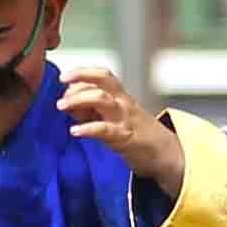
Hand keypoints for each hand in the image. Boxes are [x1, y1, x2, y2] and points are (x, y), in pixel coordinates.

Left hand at [61, 71, 186, 189]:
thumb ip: (91, 109)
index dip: (81, 73)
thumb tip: (67, 103)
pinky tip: (75, 131)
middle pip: (101, 82)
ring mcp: (124, 119)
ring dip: (78, 100)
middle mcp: (122, 103)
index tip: (64, 78)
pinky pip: (104, 130)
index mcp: (121, 96)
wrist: (165, 153)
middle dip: (77, 84)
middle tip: (61, 98)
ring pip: (101, 99)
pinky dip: (87, 129)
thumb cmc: (137, 133)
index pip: (101, 75)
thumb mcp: (114, 116)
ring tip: (62, 106)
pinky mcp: (125, 138)